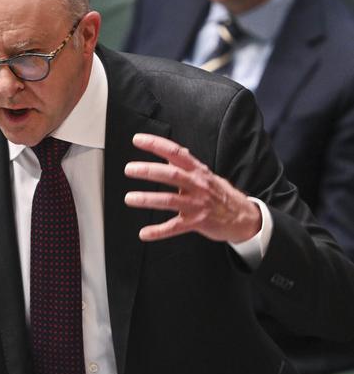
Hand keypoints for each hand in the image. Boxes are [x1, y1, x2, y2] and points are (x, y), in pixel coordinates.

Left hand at [124, 133, 260, 242]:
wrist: (244, 217)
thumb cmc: (220, 194)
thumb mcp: (205, 175)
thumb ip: (186, 165)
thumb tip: (169, 154)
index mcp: (198, 171)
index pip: (176, 152)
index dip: (156, 144)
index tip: (138, 140)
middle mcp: (197, 185)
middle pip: (171, 174)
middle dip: (148, 171)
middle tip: (129, 169)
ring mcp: (197, 204)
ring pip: (170, 200)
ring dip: (148, 199)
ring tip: (130, 198)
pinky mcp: (197, 222)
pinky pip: (175, 227)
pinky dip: (158, 231)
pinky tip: (144, 233)